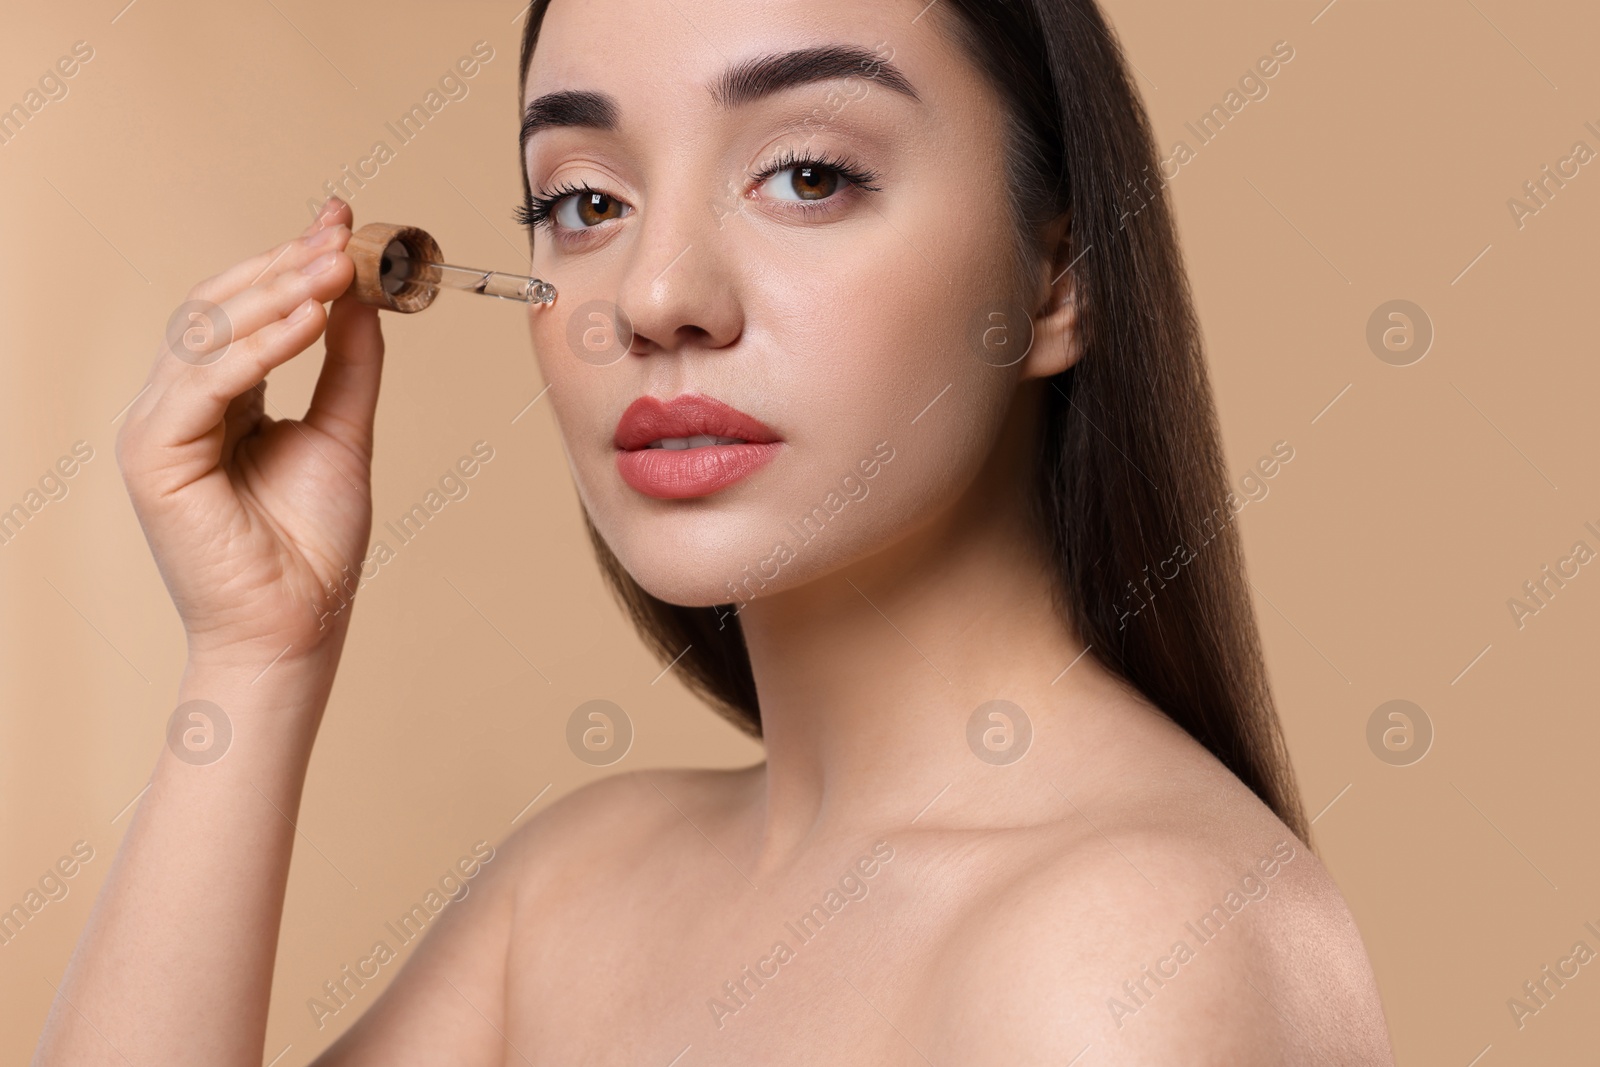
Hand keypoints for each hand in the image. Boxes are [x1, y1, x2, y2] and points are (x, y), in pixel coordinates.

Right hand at [117, 198, 383, 672]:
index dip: (289, 259)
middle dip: (285, 265)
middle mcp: (178, 405)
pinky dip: (258, 347)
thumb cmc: (313, 545)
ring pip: (207, 334)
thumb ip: (349, 363)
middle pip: (220, 309)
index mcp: (218, 398)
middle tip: (344, 235)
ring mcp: (157, 428)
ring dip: (277, 293)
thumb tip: (361, 294)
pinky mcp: (152, 456)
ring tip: (337, 266)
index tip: (341, 220)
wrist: (297, 623)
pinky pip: (205, 383)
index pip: (245, 309)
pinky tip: (308, 320)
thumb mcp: (344, 432)